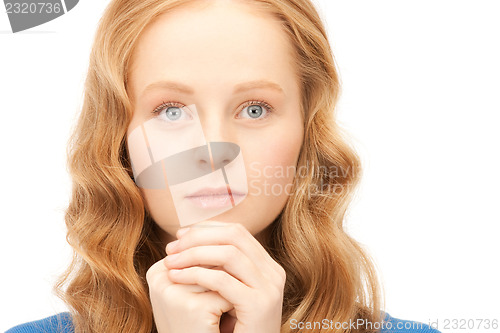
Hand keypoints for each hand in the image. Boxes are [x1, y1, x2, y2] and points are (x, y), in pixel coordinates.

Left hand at [163, 220, 285, 332]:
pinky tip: (176, 277)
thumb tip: (192, 240)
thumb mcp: (233, 293)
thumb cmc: (237, 331)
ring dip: (193, 254)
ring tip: (170, 262)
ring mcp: (269, 288)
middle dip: (198, 237)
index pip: (236, 232)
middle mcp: (273, 273)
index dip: (206, 229)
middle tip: (171, 247)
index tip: (180, 235)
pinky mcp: (259, 305)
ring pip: (228, 254)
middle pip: (234, 236)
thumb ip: (224, 269)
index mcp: (267, 266)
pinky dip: (196, 274)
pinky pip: (223, 280)